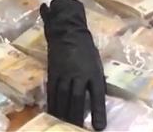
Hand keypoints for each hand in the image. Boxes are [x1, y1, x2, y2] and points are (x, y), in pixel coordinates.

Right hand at [41, 0, 106, 129]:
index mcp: (93, 71)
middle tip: (77, 130)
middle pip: (77, 99)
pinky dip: (52, 104)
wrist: (67, 31)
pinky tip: (52, 113)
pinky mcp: (53, 72)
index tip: (100, 127)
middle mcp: (79, 73)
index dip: (99, 112)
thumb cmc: (85, 48)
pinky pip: (52, 91)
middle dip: (77, 117)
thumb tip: (99, 97)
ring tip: (63, 125)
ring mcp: (64, 73)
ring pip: (63, 97)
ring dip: (63, 114)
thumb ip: (97, 79)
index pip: (97, 94)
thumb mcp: (96, 62)